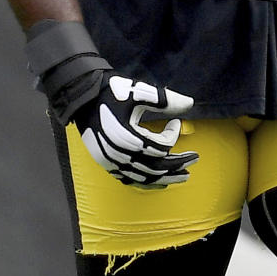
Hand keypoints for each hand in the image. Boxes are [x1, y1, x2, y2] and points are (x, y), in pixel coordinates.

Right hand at [25, 19, 198, 188]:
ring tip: (182, 177)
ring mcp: (112, 162)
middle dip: (177, 165)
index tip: (176, 121)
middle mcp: (120, 155)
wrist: (82, 96)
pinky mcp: (106, 164)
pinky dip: (146, 183)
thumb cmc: (111, 92)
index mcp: (129, 137)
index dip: (172, 135)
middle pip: (156, 167)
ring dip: (165, 178)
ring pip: (144, 178)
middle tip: (194, 160)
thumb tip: (190, 104)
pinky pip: (129, 180)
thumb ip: (165, 99)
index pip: (160, 146)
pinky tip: (157, 183)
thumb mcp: (139, 92)